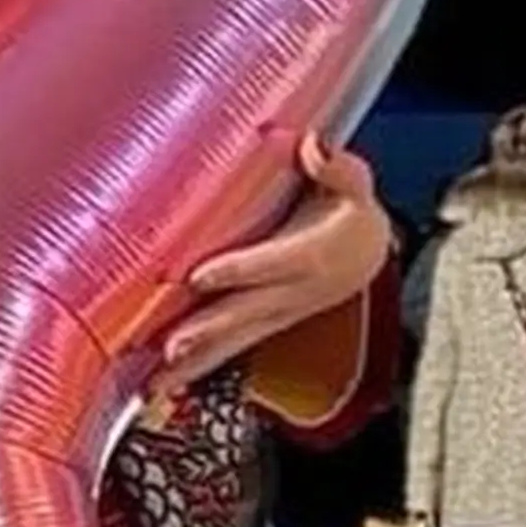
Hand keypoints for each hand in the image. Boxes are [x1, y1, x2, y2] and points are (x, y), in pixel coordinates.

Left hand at [159, 135, 389, 396]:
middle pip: (246, 312)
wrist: (369, 253)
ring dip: (196, 360)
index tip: (199, 275)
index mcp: (311, 253)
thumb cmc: (353, 211)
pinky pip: (231, 348)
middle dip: (208, 330)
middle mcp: (293, 291)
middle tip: (170, 346)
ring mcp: (278, 313)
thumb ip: (335, 167)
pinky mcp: (266, 323)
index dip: (237, 270)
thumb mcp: (354, 182)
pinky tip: (164, 381)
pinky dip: (198, 367)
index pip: (270, 263)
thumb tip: (313, 145)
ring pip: (235, 339)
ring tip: (156, 381)